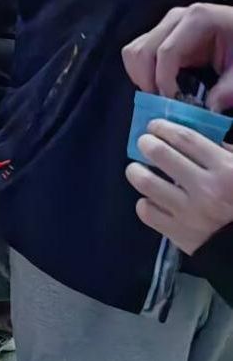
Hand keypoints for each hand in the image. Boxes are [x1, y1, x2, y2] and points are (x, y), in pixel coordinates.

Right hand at [123, 3, 232, 110]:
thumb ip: (228, 89)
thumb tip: (209, 109)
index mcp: (198, 20)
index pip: (166, 52)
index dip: (164, 81)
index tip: (172, 102)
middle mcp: (175, 18)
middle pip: (142, 51)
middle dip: (148, 81)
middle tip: (164, 103)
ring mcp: (165, 25)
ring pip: (133, 52)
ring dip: (141, 77)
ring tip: (161, 95)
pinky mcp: (160, 34)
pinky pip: (138, 53)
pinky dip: (142, 73)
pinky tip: (160, 85)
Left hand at [126, 119, 232, 254]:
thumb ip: (226, 153)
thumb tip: (197, 139)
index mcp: (226, 170)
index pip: (185, 138)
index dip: (164, 127)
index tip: (155, 126)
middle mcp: (205, 188)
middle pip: (160, 154)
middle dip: (146, 143)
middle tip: (145, 143)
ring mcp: (189, 212)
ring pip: (146, 182)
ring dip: (136, 171)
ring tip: (137, 169)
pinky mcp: (179, 234)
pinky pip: (147, 212)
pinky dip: (145, 203)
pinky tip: (151, 199)